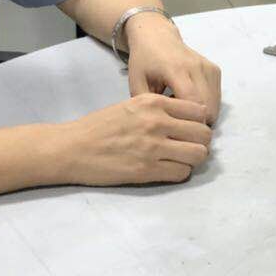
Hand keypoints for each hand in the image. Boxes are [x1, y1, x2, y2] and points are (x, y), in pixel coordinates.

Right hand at [62, 92, 211, 185]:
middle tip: (188, 147)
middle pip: (203, 134)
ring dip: (192, 159)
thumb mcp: (132, 105)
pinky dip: (179, 172)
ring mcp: (153, 147)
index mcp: (154, 102)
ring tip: (180, 159)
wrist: (72, 147)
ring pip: (198, 155)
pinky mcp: (147, 170)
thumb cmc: (100, 126)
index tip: (190, 130)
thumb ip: (160, 109)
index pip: (199, 111)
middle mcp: (157, 122)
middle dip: (200, 142)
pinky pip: (182, 173)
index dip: (198, 122)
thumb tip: (190, 120)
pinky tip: (167, 169)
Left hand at [125, 15, 222, 122]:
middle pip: (208, 105)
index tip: (180, 134)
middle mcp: (196, 67)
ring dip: (203, 114)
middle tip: (182, 127)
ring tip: (185, 113)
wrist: (157, 36)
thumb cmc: (144, 61)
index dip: (190, 122)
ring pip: (215, 103)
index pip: (192, 101)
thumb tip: (164, 129)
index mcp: (175, 70)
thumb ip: (151, 107)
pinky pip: (217, 96)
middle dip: (198, 122)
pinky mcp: (215, 69)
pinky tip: (191, 102)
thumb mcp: (137, 84)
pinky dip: (207, 105)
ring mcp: (208, 67)